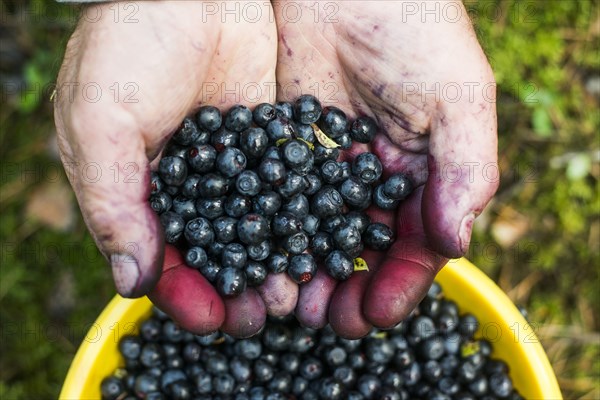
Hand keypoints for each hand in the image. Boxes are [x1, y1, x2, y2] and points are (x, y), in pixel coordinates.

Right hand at [54, 1, 276, 336]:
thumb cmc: (128, 49)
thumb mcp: (100, 122)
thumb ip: (113, 201)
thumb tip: (130, 282)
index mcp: (143, 190)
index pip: (163, 257)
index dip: (183, 292)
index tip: (209, 318)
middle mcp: (195, 186)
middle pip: (219, 251)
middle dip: (240, 285)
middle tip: (265, 315)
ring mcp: (238, 165)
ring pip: (261, 226)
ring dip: (278, 260)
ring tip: (299, 291)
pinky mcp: (275, 139)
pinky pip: (292, 185)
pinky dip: (307, 213)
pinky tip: (325, 238)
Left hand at [273, 0, 498, 337]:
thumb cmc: (415, 31)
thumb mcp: (458, 98)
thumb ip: (466, 171)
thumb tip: (456, 244)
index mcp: (422, 176)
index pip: (414, 245)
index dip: (398, 284)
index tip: (373, 313)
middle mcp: (374, 180)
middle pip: (361, 250)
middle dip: (345, 288)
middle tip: (324, 319)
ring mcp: (327, 168)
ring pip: (316, 233)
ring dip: (304, 271)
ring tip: (287, 303)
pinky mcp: (285, 148)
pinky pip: (278, 198)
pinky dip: (270, 230)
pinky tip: (256, 255)